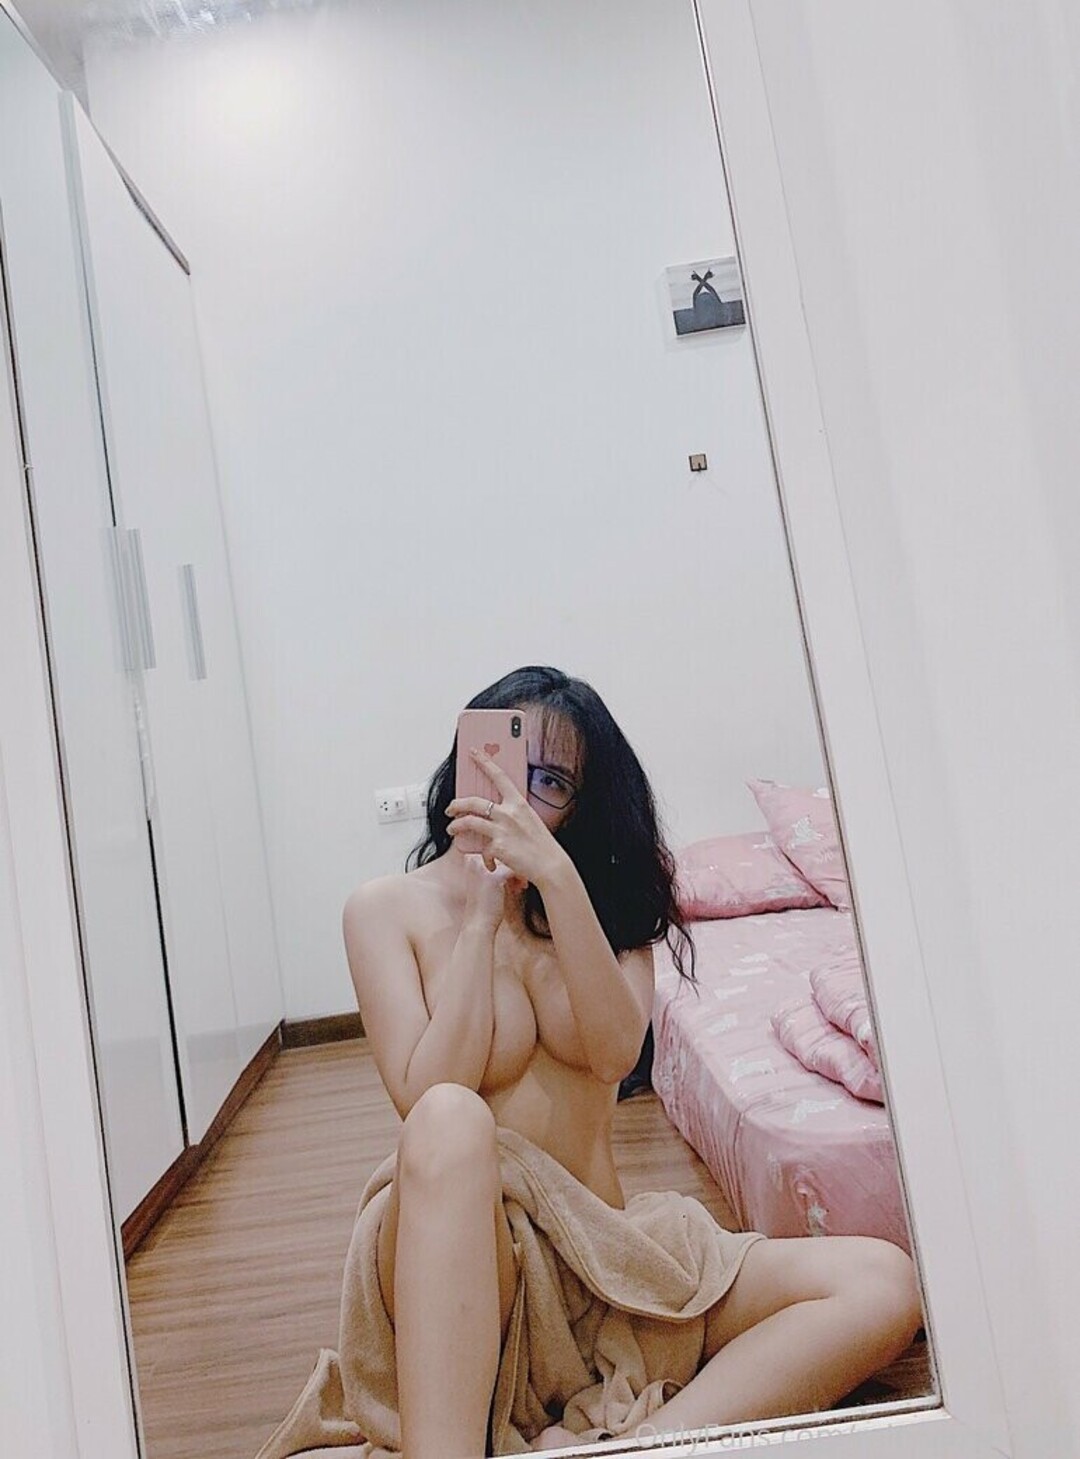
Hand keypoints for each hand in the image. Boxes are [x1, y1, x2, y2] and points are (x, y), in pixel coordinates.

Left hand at [447, 747, 569, 888]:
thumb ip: (512, 814)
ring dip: (455, 826)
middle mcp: (508, 813)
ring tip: (452, 829)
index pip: (498, 776)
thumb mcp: (530, 820)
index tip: (473, 752)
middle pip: (474, 801)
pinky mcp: (498, 846)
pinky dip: (485, 858)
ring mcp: (502, 829)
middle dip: (456, 804)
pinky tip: (490, 863)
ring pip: (468, 822)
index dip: (484, 761)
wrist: (550, 865)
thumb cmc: (542, 844)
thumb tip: (494, 815)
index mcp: (518, 803)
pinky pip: (482, 850)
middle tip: (450, 808)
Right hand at [461, 853, 524, 928]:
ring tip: (520, 883)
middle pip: (504, 851)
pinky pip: (515, 870)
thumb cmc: (484, 904)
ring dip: (519, 870)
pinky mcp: (494, 877)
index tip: (512, 873)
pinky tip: (522, 887)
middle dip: (515, 864)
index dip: (507, 860)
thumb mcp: (485, 881)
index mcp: (470, 858)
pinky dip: (521, 878)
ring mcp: (483, 867)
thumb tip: (513, 856)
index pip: (496, 848)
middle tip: (519, 879)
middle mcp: (475, 860)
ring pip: (511, 859)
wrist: (479, 923)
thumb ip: (494, 866)